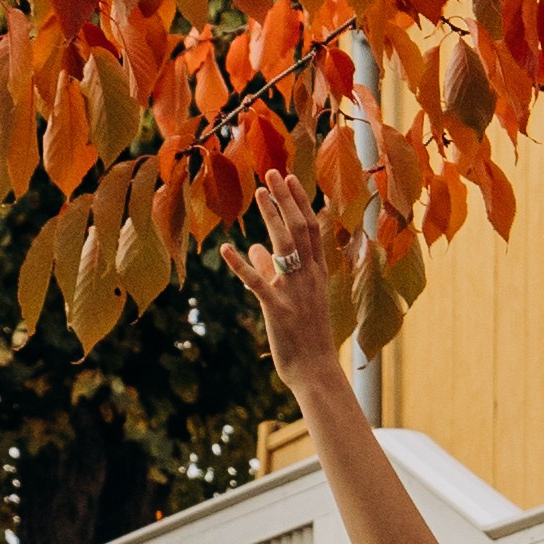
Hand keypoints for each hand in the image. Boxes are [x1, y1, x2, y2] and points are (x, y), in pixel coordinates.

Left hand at [221, 174, 345, 398]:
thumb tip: (255, 248)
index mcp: (316, 274)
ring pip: (285, 247)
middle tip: (272, 173)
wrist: (316, 371)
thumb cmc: (306, 336)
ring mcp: (295, 293)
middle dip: (286, 199)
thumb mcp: (294, 299)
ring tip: (260, 193)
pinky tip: (227, 249)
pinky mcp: (278, 310)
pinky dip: (242, 265)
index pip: (311, 230)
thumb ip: (275, 270)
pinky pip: (258, 283)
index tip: (288, 179)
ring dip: (272, 217)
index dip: (299, 203)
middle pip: (300, 230)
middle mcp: (309, 278)